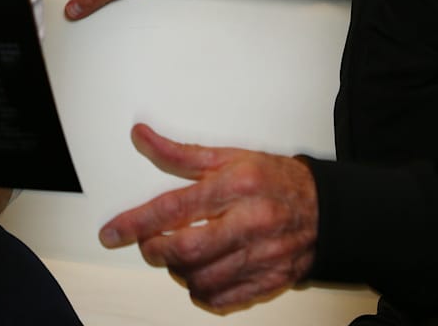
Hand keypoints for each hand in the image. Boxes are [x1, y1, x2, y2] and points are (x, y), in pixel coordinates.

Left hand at [99, 124, 317, 311]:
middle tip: (149, 243)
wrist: (325, 209)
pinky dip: (201, 292)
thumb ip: (180, 153)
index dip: (136, 223)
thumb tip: (141, 138)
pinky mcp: (269, 282)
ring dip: (177, 271)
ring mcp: (262, 256)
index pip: (174, 208)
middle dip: (155, 250)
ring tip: (178, 255)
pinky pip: (222, 299)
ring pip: (200, 278)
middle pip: (185, 249)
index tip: (112, 233)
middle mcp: (250, 222)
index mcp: (237, 186)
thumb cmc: (274, 180)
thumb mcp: (228, 157)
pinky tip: (200, 275)